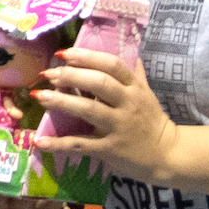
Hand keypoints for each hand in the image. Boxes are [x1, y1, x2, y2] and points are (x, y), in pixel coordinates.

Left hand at [31, 46, 178, 184]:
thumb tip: (131, 53)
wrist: (168, 155)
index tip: (64, 53)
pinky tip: (39, 141)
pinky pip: (81, 144)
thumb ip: (135, 75)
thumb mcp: (147, 94)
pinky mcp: (110, 148)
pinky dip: (59, 144)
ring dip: (62, 102)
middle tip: (48, 74)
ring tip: (40, 96)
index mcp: (134, 88)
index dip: (87, 57)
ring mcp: (119, 126)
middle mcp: (127, 104)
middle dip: (71, 75)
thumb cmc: (151, 121)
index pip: (112, 65)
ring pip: (88, 110)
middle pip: (99, 83)